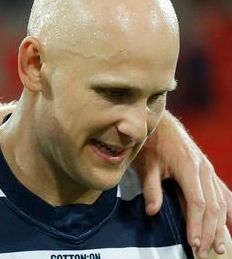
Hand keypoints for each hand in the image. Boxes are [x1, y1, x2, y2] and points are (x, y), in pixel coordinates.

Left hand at [133, 112, 231, 257]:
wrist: (160, 124)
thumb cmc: (150, 144)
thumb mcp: (146, 165)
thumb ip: (151, 188)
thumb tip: (152, 211)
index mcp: (189, 167)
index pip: (197, 202)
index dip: (197, 224)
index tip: (194, 243)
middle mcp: (204, 170)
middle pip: (213, 207)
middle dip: (210, 232)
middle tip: (203, 252)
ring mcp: (210, 171)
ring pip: (222, 203)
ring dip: (221, 227)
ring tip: (218, 248)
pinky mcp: (210, 172)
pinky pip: (225, 194)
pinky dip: (230, 212)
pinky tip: (231, 227)